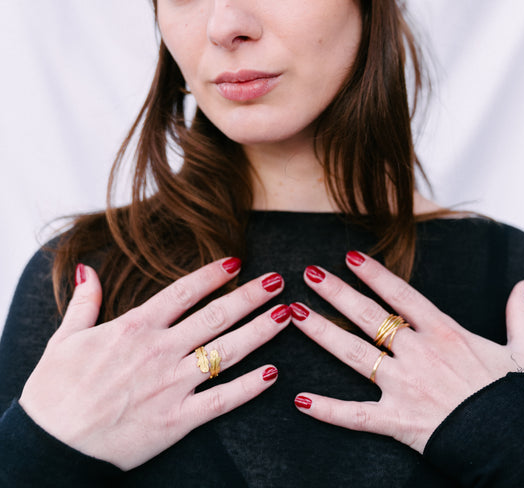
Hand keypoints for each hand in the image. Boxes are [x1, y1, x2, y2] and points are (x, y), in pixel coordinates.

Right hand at [20, 259, 288, 468]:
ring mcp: (172, 385)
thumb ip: (85, 302)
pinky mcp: (177, 420)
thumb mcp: (65, 338)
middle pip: (216, 316)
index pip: (184, 292)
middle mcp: (160, 350)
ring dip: (260, 331)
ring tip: (287, 315)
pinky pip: (222, 400)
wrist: (52, 447)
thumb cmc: (56, 392)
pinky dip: (250, 387)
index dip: (213, 274)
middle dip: (251, 296)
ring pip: (227, 352)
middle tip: (277, 282)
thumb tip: (87, 270)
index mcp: (135, 327)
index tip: (236, 261)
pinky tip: (273, 374)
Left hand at [290, 252, 523, 452]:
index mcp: (445, 334)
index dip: (374, 274)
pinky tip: (300, 399)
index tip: (350, 257)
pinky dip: (326, 409)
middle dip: (337, 293)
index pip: (401, 295)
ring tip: (294, 313)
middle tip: (309, 273)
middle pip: (369, 316)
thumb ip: (521, 316)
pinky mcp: (397, 421)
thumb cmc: (513, 400)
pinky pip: (355, 415)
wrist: (512, 445)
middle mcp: (418, 354)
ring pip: (354, 354)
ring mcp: (404, 386)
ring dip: (321, 333)